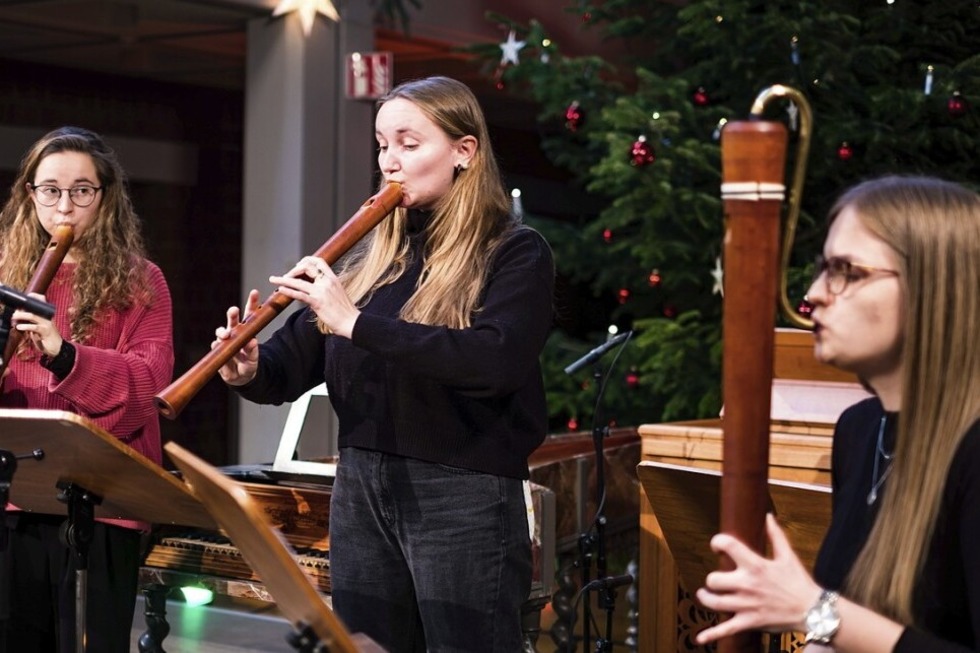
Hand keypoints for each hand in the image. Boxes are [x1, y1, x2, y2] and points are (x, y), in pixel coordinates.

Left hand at [12, 293, 62, 357]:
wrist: (57, 347)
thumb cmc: (45, 337)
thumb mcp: (38, 326)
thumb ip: (31, 320)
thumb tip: (18, 315)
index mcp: (46, 314)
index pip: (42, 301)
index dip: (35, 296)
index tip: (26, 295)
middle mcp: (47, 317)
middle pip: (34, 307)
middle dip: (22, 308)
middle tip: (14, 312)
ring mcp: (47, 324)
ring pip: (33, 316)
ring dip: (21, 315)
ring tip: (14, 317)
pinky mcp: (45, 332)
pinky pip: (35, 327)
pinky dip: (25, 326)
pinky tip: (19, 327)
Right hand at [214, 289, 260, 385]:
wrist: (239, 377)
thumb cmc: (248, 364)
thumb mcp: (254, 360)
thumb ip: (253, 352)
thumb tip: (253, 342)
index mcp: (247, 330)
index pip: (250, 314)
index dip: (252, 303)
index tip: (255, 292)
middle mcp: (234, 332)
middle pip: (233, 320)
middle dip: (232, 314)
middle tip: (234, 310)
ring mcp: (224, 341)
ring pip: (221, 332)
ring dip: (222, 331)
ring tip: (225, 335)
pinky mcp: (217, 350)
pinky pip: (216, 346)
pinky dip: (218, 345)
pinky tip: (219, 346)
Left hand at [269, 256, 359, 338]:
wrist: (352, 322)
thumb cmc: (346, 311)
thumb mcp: (338, 293)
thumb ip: (327, 288)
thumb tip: (315, 289)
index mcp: (333, 279)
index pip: (319, 262)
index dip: (306, 260)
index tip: (298, 265)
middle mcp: (327, 282)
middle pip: (307, 267)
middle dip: (293, 270)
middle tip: (285, 275)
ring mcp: (322, 291)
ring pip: (299, 281)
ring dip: (283, 279)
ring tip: (273, 279)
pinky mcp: (318, 302)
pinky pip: (300, 295)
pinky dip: (288, 291)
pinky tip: (280, 289)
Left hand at [695, 513, 822, 644]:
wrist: (813, 610)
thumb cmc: (799, 582)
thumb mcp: (788, 556)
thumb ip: (776, 535)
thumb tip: (768, 517)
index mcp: (755, 566)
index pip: (728, 545)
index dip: (717, 542)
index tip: (716, 545)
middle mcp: (747, 585)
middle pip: (713, 579)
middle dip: (711, 579)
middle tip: (715, 580)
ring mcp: (746, 605)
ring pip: (714, 603)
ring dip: (705, 598)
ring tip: (705, 595)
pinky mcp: (749, 622)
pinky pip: (726, 630)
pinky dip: (711, 634)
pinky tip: (699, 638)